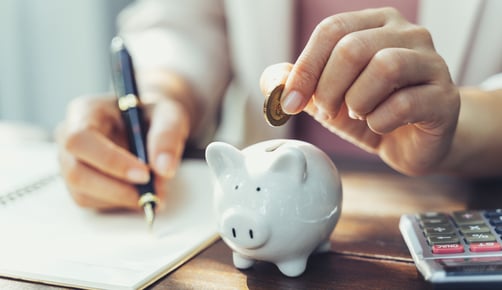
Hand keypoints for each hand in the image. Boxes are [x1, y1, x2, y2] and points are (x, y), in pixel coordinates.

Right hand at [56, 93, 189, 209]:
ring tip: (156, 191)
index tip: (144, 175)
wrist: (150, 123)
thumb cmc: (153, 115)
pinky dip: (121, 203)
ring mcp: (69, 163)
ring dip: (122, 199)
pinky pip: (93, 203)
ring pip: (83, 194)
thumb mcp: (168, 114)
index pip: (81, 139)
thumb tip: (164, 169)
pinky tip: (142, 192)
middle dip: (117, 190)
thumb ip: (167, 136)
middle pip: (77, 173)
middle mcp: (68, 138)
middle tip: (154, 194)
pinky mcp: (79, 184)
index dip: (110, 161)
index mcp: (85, 112)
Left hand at [261, 7, 459, 175]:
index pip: (332, 29)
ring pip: (385, 66)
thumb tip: (273, 81)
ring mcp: (432, 63)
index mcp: (376, 24)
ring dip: (357, 101)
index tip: (290, 102)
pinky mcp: (445, 97)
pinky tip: (380, 125)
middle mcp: (408, 34)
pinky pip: (405, 103)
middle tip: (328, 111)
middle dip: (328, 88)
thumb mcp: (324, 97)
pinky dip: (380, 121)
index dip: (305, 67)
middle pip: (353, 47)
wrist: (410, 142)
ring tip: (358, 114)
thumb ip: (296, 84)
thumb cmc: (368, 111)